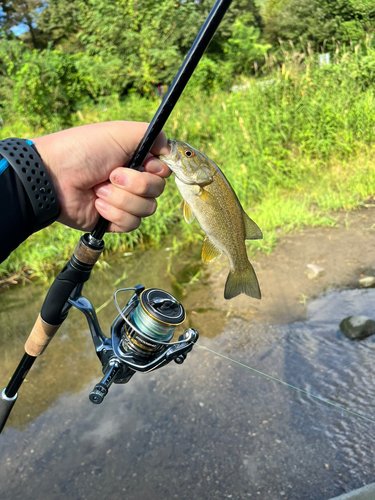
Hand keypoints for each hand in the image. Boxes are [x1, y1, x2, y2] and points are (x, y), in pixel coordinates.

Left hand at [32, 121, 170, 232]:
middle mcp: (132, 181)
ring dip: (121, 199)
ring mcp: (123, 202)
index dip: (156, 170)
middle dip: (135, 184)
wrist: (54, 177)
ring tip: (98, 190)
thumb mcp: (119, 133)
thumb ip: (151, 135)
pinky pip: (132, 224)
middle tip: (111, 175)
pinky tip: (97, 204)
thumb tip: (170, 148)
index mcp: (135, 160)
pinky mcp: (113, 221)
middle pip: (158, 191)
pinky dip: (114, 213)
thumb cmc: (83, 150)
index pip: (163, 171)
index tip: (143, 163)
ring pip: (147, 209)